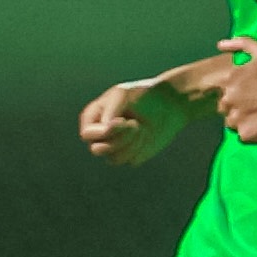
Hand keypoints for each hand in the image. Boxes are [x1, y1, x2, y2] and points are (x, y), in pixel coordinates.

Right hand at [79, 54, 233, 165]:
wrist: (169, 103)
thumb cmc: (143, 95)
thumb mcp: (122, 95)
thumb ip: (109, 111)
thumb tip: (105, 131)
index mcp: (92, 119)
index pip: (87, 135)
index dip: (104, 132)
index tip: (124, 120)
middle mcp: (100, 135)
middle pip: (97, 150)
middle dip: (119, 140)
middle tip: (135, 125)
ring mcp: (114, 147)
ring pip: (114, 159)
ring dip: (132, 144)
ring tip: (142, 128)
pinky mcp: (130, 155)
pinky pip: (130, 161)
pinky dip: (140, 149)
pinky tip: (147, 135)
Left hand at [213, 36, 256, 143]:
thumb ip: (242, 44)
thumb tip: (220, 44)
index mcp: (230, 80)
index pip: (225, 91)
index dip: (240, 93)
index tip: (256, 93)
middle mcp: (228, 99)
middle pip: (225, 107)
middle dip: (239, 107)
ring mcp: (235, 118)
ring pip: (232, 123)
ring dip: (243, 121)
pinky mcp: (245, 134)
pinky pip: (243, 136)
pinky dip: (252, 133)